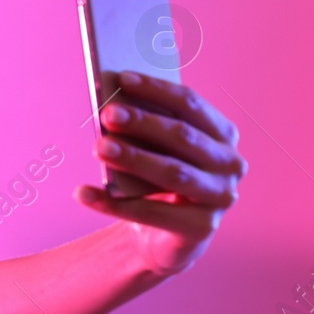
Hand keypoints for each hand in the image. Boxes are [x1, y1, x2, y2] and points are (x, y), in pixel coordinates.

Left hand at [74, 70, 247, 277]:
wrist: (165, 234)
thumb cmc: (157, 179)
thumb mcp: (155, 151)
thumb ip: (144, 129)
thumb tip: (111, 106)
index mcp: (222, 134)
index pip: (191, 104)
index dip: (157, 90)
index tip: (121, 78)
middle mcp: (230, 164)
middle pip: (183, 136)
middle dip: (144, 123)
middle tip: (107, 114)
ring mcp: (220, 197)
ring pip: (172, 173)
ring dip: (133, 158)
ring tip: (97, 147)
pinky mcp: (202, 228)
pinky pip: (152, 214)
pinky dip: (113, 204)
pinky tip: (83, 193)